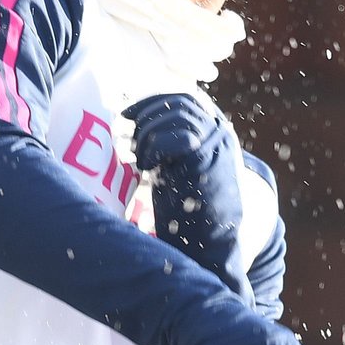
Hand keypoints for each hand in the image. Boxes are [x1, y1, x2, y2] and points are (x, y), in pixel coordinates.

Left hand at [126, 94, 243, 276]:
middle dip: (145, 115)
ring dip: (147, 134)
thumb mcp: (177, 170)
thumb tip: (127, 128)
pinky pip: (177, 137)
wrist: (213, 246)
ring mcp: (217, 144)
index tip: (126, 115)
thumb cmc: (188, 214)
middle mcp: (219, 133)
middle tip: (124, 138)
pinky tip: (147, 168)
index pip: (182, 99)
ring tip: (137, 160)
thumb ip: (165, 147)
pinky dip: (154, 148)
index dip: (151, 103)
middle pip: (178, 103)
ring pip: (177, 115)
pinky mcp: (209, 160)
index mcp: (214, 133)